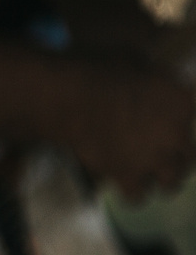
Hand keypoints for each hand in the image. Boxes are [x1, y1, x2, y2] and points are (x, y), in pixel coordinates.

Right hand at [53, 60, 195, 200]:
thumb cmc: (97, 69)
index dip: (187, 113)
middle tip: (163, 153)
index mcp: (183, 101)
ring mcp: (155, 160)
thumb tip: (148, 74)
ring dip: (161, 178)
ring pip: (172, 183)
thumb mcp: (132, 58)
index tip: (177, 115)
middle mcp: (177, 135)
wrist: (70, 98)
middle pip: (191, 158)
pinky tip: (123, 183)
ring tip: (147, 173)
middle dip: (178, 157)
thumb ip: (150, 73)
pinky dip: (131, 191)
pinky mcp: (128, 176)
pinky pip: (137, 197)